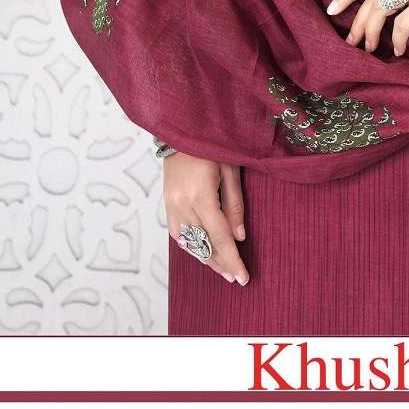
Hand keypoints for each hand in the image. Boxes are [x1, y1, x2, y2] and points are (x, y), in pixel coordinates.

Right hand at [163, 153, 249, 284]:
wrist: (182, 129)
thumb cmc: (212, 145)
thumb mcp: (231, 170)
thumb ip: (235, 205)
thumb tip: (239, 237)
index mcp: (200, 195)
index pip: (220, 237)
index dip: (232, 259)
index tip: (242, 277)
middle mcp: (182, 205)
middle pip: (204, 244)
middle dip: (220, 263)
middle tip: (235, 278)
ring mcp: (171, 206)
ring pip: (189, 242)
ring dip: (205, 257)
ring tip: (221, 269)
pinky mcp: (167, 204)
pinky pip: (178, 233)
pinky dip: (190, 246)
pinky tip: (201, 252)